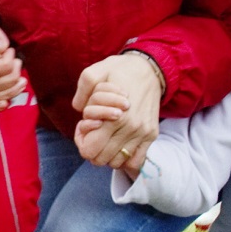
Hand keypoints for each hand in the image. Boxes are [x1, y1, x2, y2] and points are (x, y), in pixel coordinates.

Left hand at [72, 52, 162, 170]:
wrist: (149, 68)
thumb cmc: (119, 71)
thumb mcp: (94, 73)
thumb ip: (81, 94)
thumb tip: (79, 111)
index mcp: (115, 117)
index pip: (90, 150)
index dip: (81, 141)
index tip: (84, 127)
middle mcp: (131, 129)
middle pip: (101, 160)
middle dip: (92, 148)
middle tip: (93, 132)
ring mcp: (143, 133)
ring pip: (118, 163)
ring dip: (108, 153)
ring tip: (106, 136)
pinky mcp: (152, 134)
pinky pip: (136, 161)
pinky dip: (125, 158)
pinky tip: (119, 144)